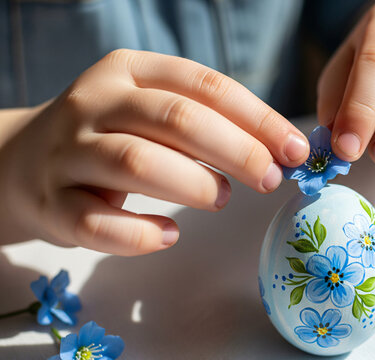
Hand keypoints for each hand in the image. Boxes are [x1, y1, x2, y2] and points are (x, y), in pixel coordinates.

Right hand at [0, 49, 308, 254]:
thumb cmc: (110, 135)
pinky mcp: (52, 203)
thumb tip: (279, 152)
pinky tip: (169, 234)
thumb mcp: (150, 109)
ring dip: (194, 185)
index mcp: (128, 70)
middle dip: (238, 152)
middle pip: (177, 120)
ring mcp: (69, 152)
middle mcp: (94, 102)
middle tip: (270, 179)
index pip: (204, 85)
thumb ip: (206, 122)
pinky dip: (141, 234)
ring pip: (138, 163)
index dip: (258, 119)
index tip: (295, 150)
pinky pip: (98, 223)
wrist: (22, 162)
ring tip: (221, 199)